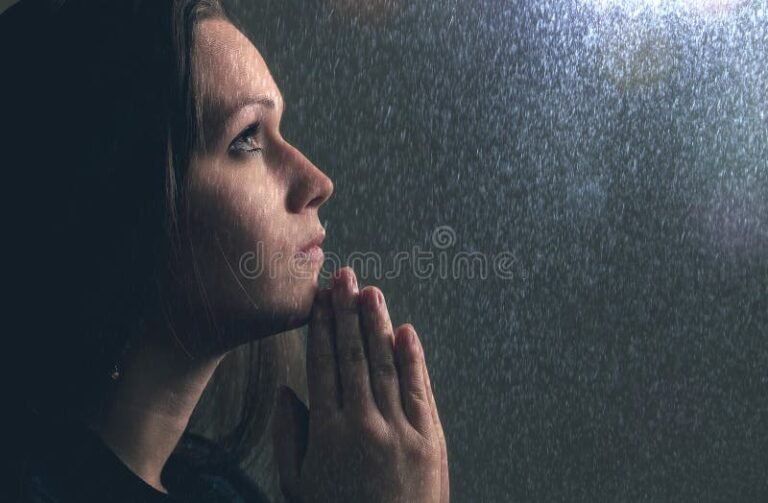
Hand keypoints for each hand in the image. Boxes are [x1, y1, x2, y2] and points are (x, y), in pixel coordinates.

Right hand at [272, 267, 448, 502]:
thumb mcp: (297, 485)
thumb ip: (290, 435)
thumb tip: (286, 392)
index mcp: (328, 432)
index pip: (322, 365)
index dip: (320, 328)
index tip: (319, 301)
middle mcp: (363, 423)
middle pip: (353, 355)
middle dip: (347, 312)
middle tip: (344, 278)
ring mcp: (399, 430)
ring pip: (386, 364)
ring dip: (377, 324)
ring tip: (370, 292)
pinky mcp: (429, 440)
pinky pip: (420, 390)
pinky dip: (414, 358)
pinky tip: (406, 331)